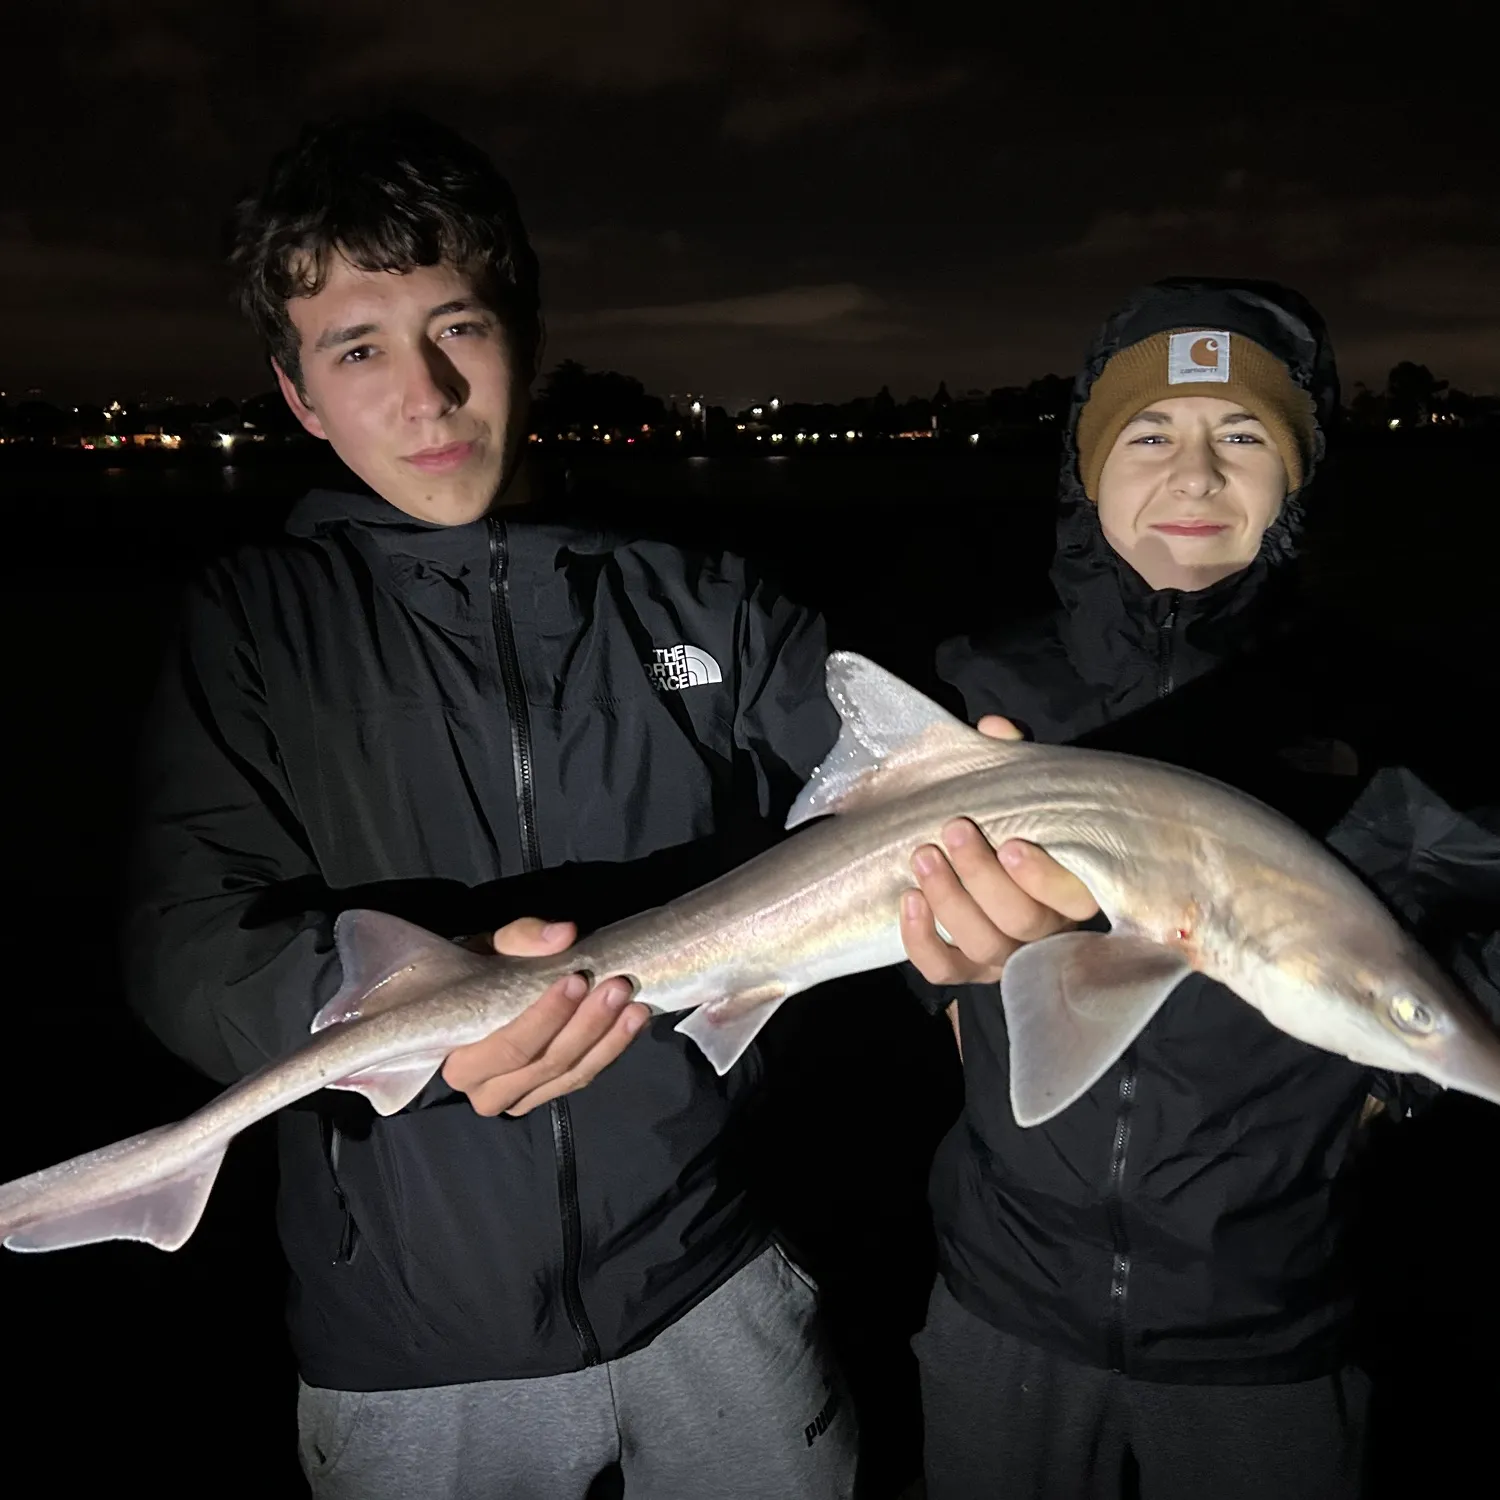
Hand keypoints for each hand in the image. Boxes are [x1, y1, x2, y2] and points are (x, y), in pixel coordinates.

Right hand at [442, 917, 651, 1117]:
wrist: (480, 1000)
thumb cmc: (481, 975)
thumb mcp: (492, 948)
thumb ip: (523, 938)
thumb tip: (564, 935)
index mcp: (459, 1058)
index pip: (508, 1047)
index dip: (546, 1017)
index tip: (577, 979)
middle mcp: (483, 1090)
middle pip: (544, 1064)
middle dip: (586, 1026)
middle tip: (617, 987)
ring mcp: (517, 1100)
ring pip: (569, 1076)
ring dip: (607, 1040)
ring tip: (633, 1006)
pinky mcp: (545, 1097)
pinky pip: (582, 1078)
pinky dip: (611, 1050)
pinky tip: (633, 1022)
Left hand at [901, 715, 1100, 984]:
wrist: (980, 860)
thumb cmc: (1010, 825)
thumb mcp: (1018, 790)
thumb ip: (1011, 761)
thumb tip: (994, 729)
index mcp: (1070, 889)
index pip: (1073, 898)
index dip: (1045, 879)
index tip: (1013, 843)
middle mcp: (1045, 929)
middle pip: (1023, 922)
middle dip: (983, 877)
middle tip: (953, 830)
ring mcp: (1006, 956)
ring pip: (983, 946)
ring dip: (950, 901)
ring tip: (922, 855)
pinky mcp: (967, 971)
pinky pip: (944, 971)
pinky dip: (922, 941)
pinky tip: (907, 900)